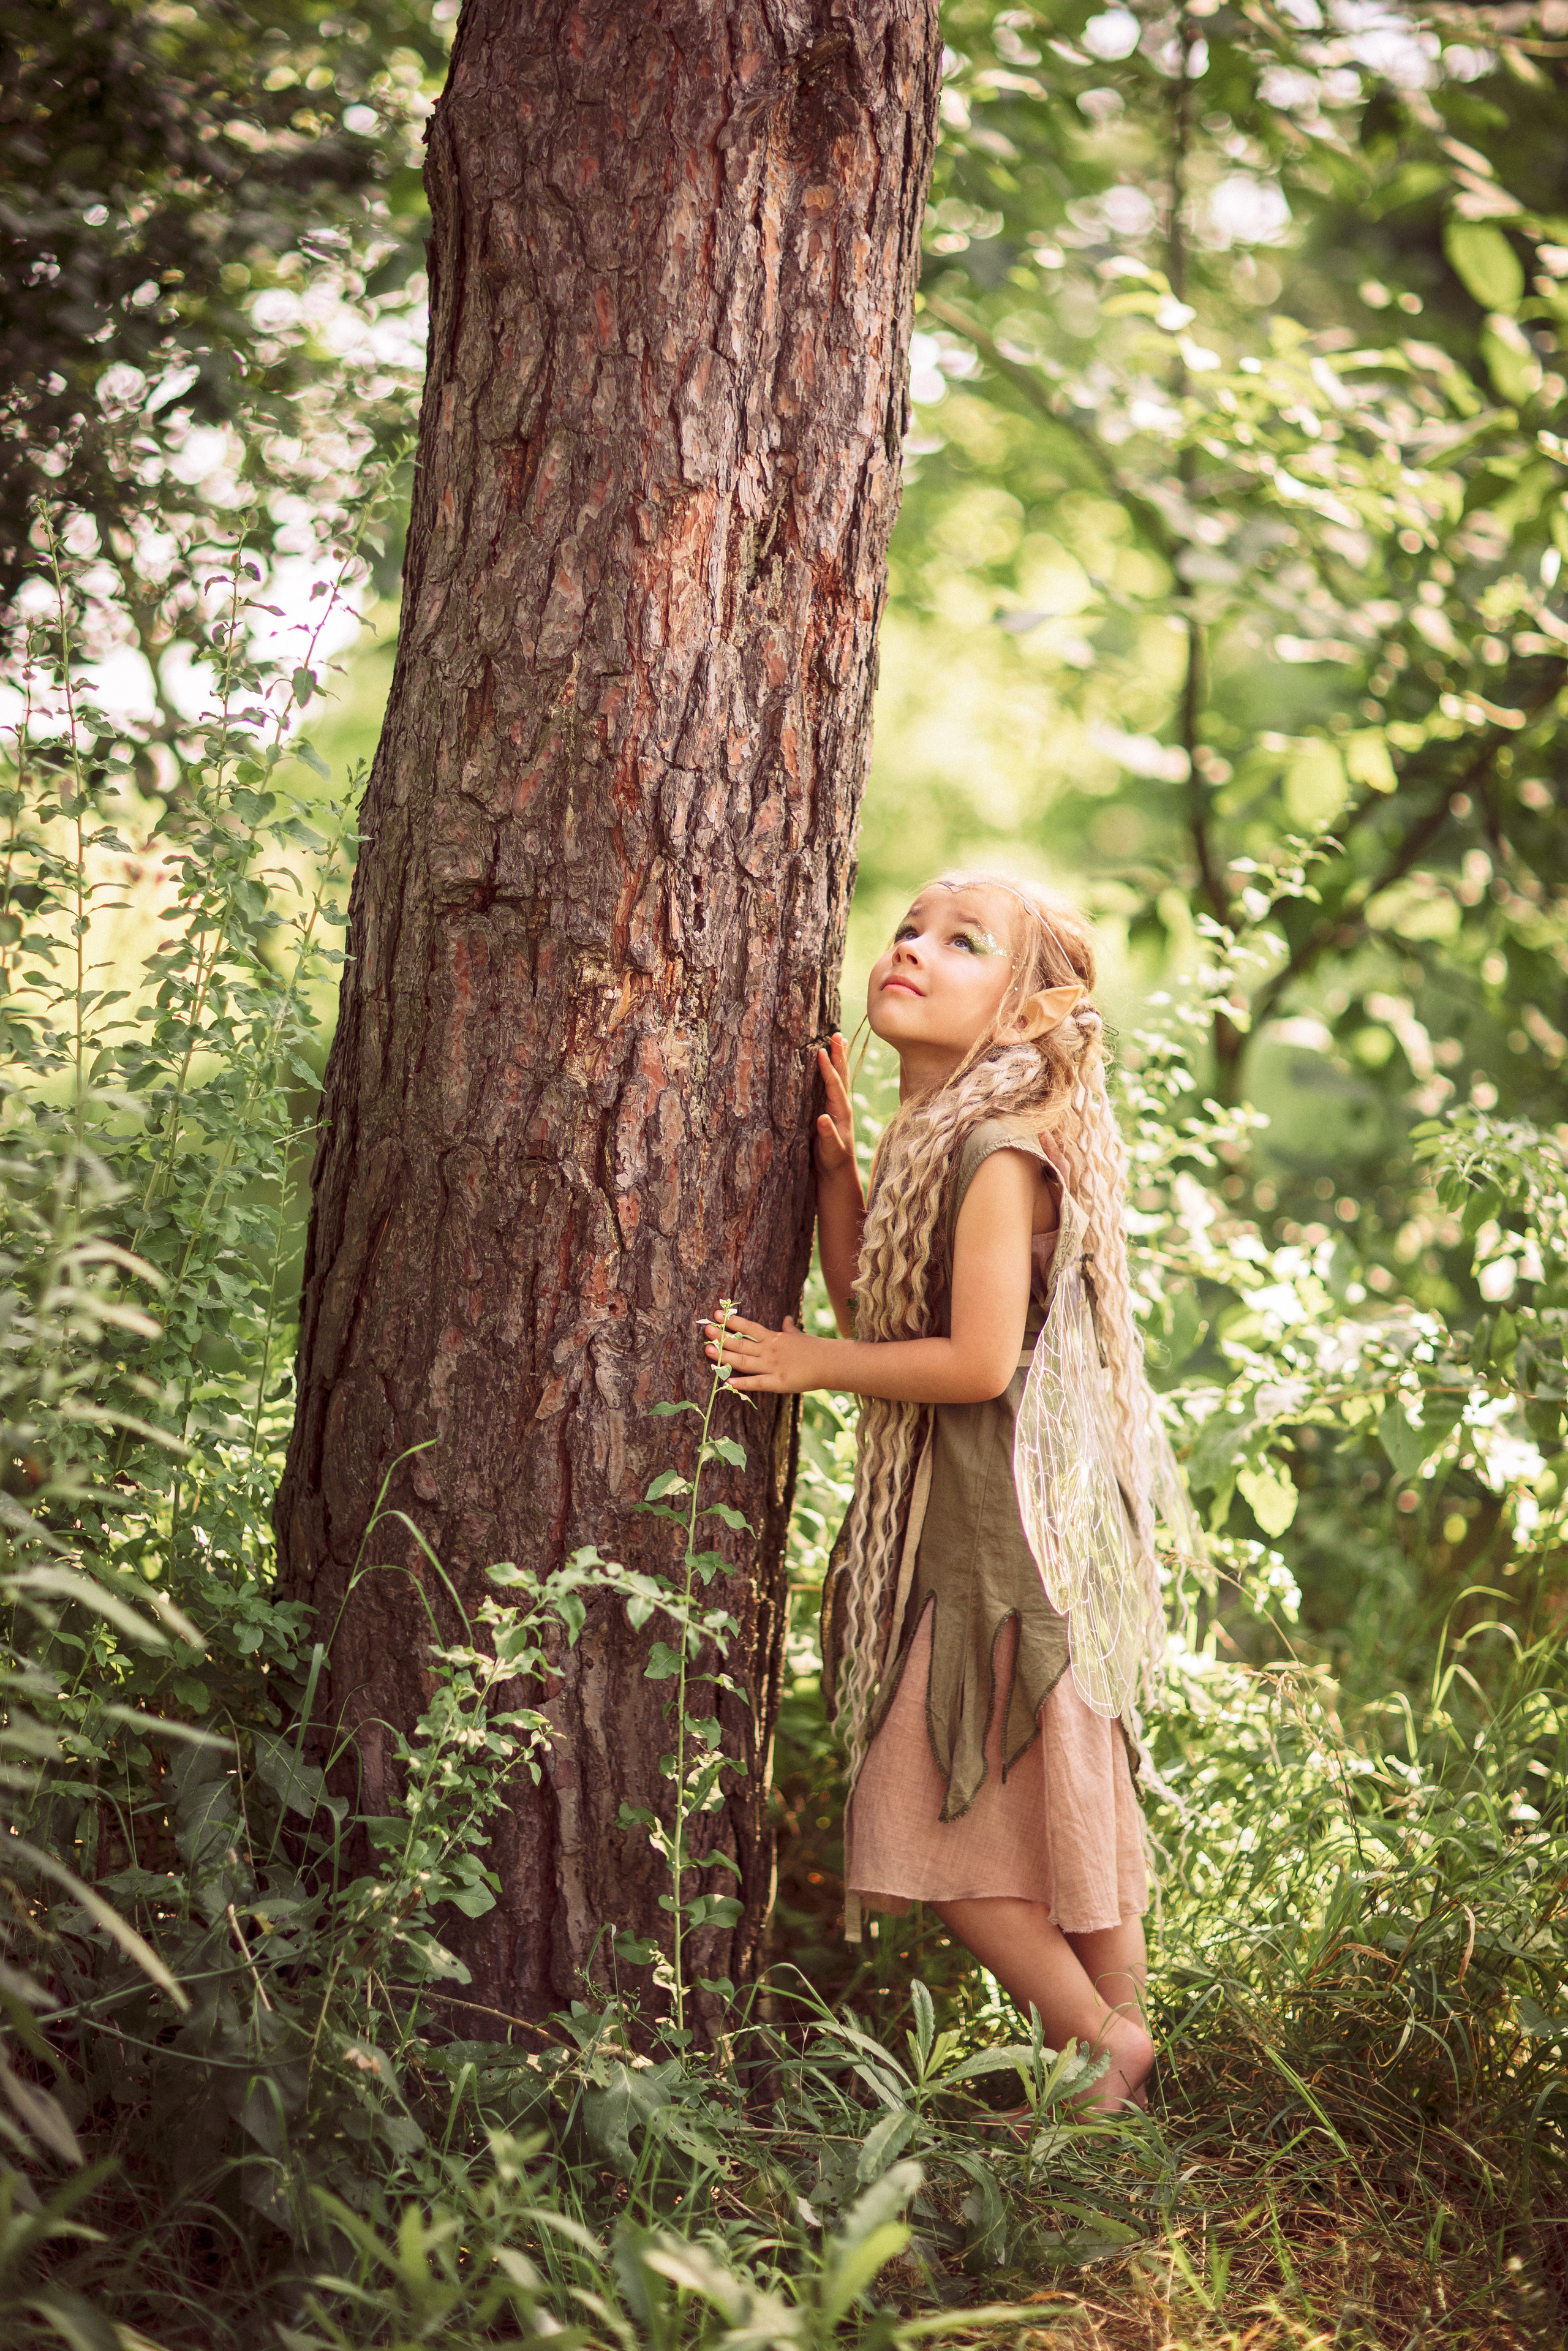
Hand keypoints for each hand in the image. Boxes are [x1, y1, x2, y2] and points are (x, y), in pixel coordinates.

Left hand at [703, 1311, 817, 1393]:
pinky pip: (757, 1383)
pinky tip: (728, 1381)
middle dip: (722, 1337)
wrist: (829, 1363)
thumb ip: (789, 1329)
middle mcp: (769, 1351)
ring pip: (744, 1361)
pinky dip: (742, 1383)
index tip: (716, 1315)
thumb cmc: (814, 1349)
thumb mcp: (799, 1335)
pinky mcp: (778, 1383)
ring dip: (725, 1356)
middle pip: (741, 1343)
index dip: (732, 1321)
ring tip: (708, 1351)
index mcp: (773, 1338)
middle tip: (705, 1330)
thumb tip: (787, 1319)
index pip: (749, 1327)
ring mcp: (772, 1367)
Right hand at [814, 1033, 857, 1184]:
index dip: (828, 1070)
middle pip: (842, 1076)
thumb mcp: (830, 1152)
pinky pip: (835, 1084)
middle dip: (839, 1055)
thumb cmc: (833, 1162)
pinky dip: (834, 1070)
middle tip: (836, 1034)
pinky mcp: (834, 1109)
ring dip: (839, 1058)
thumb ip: (828, 1137)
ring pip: (840, 1077)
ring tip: (838, 1039)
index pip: (834, 1087)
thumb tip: (823, 1119)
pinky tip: (831, 1061)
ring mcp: (840, 1107)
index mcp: (842, 1113)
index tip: (821, 1052)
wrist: (839, 1172)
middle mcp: (843, 1106)